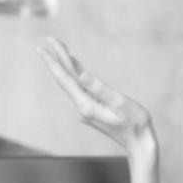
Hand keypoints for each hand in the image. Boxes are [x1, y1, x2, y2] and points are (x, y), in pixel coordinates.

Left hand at [37, 37, 156, 158]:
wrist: (140, 143)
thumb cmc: (135, 123)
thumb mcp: (120, 103)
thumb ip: (101, 90)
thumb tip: (82, 75)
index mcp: (86, 105)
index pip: (65, 80)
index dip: (53, 63)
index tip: (42, 48)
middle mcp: (82, 107)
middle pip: (66, 78)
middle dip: (56, 58)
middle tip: (48, 39)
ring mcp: (86, 107)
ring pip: (72, 81)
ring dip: (65, 63)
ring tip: (58, 46)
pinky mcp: (93, 107)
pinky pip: (80, 86)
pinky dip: (76, 72)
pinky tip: (73, 64)